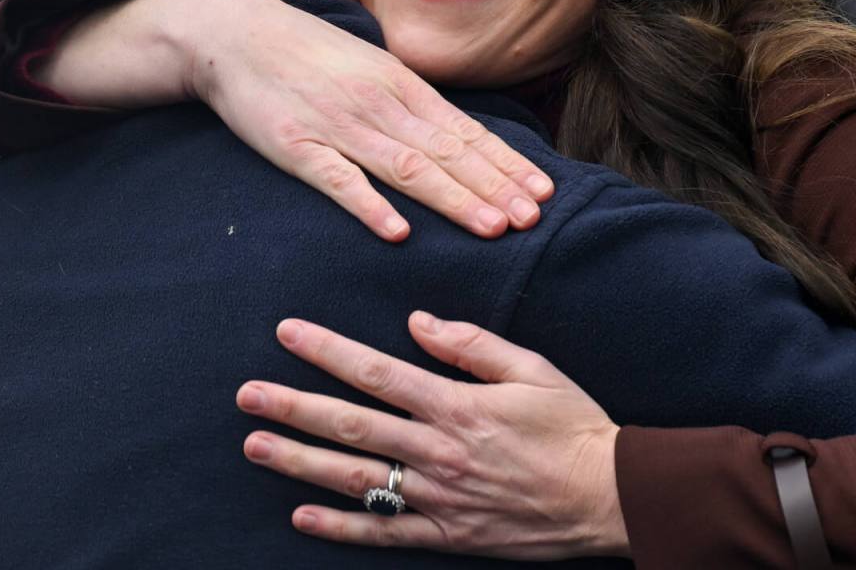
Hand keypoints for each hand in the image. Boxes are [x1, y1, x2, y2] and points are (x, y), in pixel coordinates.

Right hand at [38, 0, 553, 239]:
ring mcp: (338, 126)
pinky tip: (397, 232)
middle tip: (533, 219)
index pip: (465, 131)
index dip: (505, 164)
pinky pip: (338, 180)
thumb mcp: (372, 67)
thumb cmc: (310, 55)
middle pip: (446, 153)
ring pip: (407, 168)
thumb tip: (462, 135)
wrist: (236, 32)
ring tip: (492, 227)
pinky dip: (369, 206)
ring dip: (454, 199)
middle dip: (494, 188)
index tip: (542, 192)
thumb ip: (414, 103)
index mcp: (401, 86)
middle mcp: (379, 104)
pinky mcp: (294, 147)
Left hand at [236, 314, 628, 559]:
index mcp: (457, 405)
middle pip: (352, 425)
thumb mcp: (532, 370)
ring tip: (256, 445)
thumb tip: (417, 321)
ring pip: (355, 479)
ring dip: (300, 461)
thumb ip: (471, 344)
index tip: (289, 333)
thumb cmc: (573, 425)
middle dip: (294, 406)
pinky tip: (301, 516)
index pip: (377, 372)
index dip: (327, 351)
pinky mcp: (448, 534)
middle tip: (247, 394)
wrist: (608, 495)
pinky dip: (341, 528)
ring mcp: (439, 497)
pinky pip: (385, 533)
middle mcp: (438, 451)